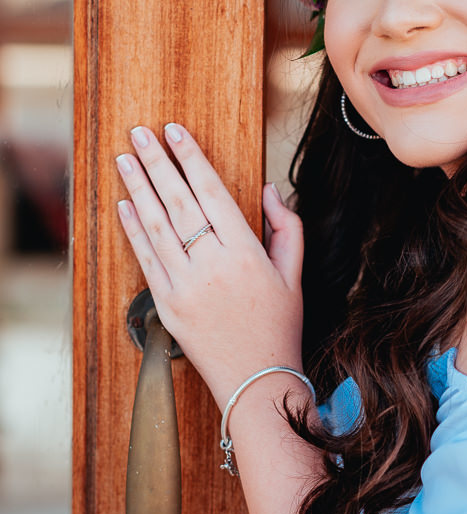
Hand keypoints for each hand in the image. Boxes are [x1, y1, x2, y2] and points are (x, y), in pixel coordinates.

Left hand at [115, 123, 303, 410]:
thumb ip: (286, 227)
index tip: (175, 132)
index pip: (212, 193)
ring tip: (125, 159)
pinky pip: (146, 258)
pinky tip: (124, 205)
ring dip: (138, 188)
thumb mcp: (294, 275)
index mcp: (246, 253)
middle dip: (156, 163)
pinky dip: (133, 229)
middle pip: (178, 202)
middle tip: (139, 134)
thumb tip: (268, 191)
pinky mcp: (167, 305)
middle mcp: (213, 266)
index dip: (191, 159)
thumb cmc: (279, 327)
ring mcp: (186, 286)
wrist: (256, 380)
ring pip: (156, 226)